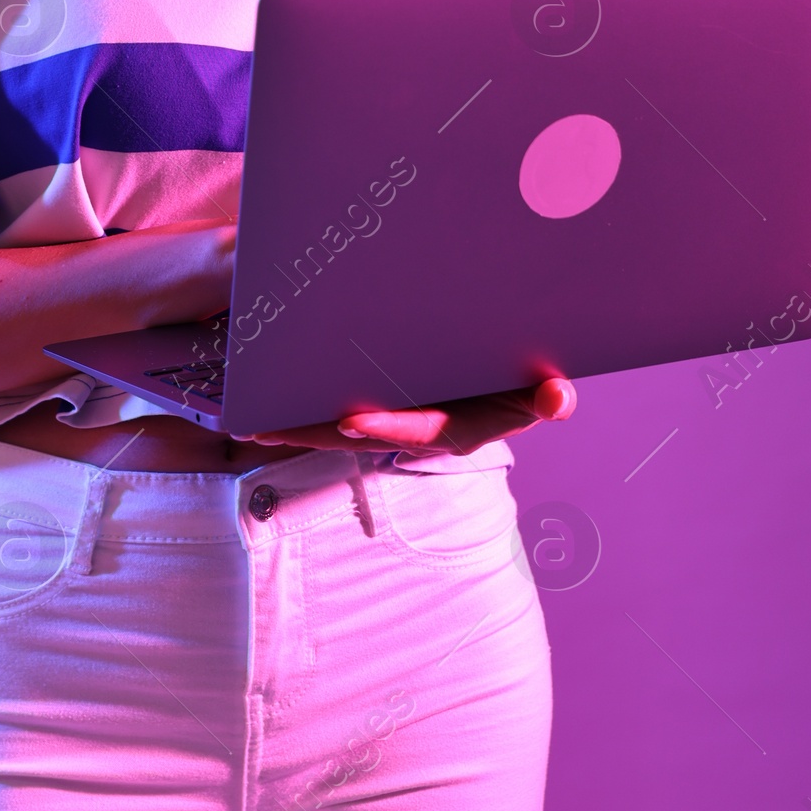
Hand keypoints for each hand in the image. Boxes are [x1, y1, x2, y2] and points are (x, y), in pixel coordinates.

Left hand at [242, 373, 576, 456]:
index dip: (386, 427)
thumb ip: (546, 395)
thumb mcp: (540, 389)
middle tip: (265, 431)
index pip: (420, 431)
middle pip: (364, 435)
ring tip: (251, 424)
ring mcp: (401, 419)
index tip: (348, 420)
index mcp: (461, 427)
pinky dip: (307, 408)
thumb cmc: (524, 381)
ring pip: (342, 425)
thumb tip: (559, 399)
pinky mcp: (384, 404)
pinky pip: (341, 407)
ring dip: (297, 425)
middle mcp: (424, 429)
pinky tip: (270, 400)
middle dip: (313, 432)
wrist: (511, 375)